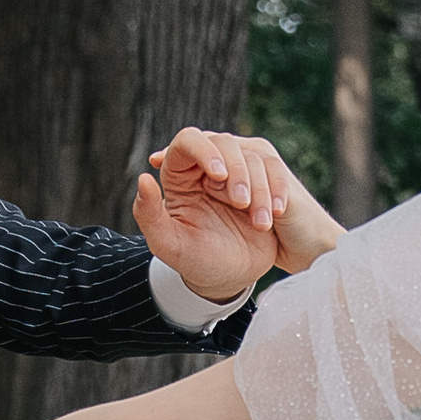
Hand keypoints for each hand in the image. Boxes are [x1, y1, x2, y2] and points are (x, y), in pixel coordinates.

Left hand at [135, 128, 337, 297]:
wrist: (233, 279)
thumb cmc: (197, 262)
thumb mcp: (169, 245)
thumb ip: (149, 214)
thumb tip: (144, 178)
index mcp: (181, 176)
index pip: (188, 140)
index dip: (204, 149)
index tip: (219, 175)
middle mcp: (208, 170)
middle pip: (225, 143)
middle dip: (237, 172)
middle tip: (241, 205)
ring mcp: (238, 175)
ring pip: (253, 158)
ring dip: (259, 190)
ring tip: (259, 224)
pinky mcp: (264, 184)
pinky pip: (275, 173)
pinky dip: (277, 193)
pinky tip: (273, 217)